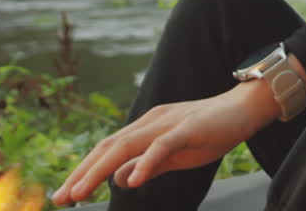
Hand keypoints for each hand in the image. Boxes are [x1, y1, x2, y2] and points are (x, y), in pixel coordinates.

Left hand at [51, 81, 278, 204]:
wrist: (244, 108)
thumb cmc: (211, 131)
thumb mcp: (175, 154)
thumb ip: (149, 165)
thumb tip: (120, 179)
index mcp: (145, 127)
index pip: (107, 150)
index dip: (84, 170)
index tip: (65, 194)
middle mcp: (150, 122)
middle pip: (108, 147)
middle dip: (82, 173)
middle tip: (61, 198)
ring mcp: (168, 123)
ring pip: (126, 146)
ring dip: (99, 170)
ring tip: (81, 192)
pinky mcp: (189, 127)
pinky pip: (162, 146)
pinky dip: (145, 163)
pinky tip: (132, 181)